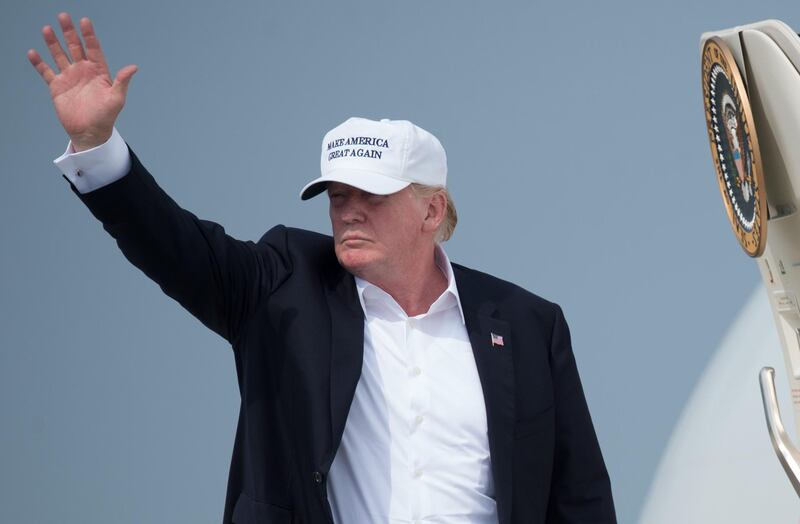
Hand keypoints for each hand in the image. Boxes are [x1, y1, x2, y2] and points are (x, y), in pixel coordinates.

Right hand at [27, 13, 137, 151]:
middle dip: (69, 32)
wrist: (90, 133)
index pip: (93, 48)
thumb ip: (122, 81)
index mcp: (98, 71)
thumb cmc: (106, 117)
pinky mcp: (57, 87)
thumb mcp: (117, 99)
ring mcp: (69, 77)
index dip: (88, 35)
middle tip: (63, 16)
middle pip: (75, 47)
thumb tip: (133, 67)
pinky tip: (33, 53)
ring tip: (47, 29)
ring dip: (53, 43)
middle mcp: (83, 71)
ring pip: (59, 55)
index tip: (85, 21)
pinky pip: (46, 72)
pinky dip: (39, 63)